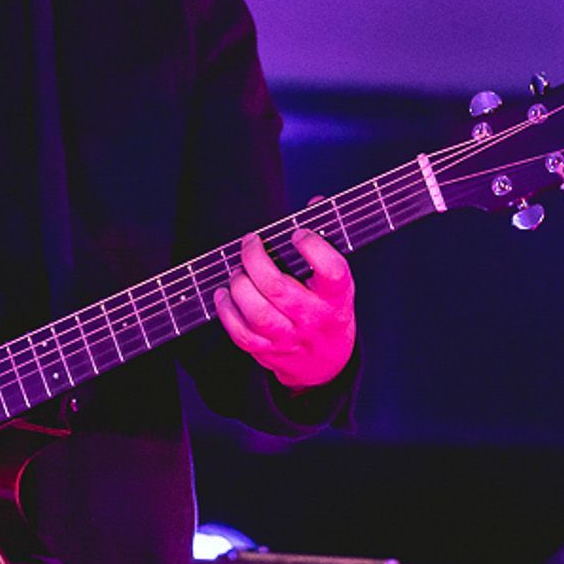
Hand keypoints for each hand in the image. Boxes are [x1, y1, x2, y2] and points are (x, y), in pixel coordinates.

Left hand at [215, 224, 355, 389]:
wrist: (328, 362)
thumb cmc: (327, 305)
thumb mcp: (336, 277)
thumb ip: (325, 239)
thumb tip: (315, 202)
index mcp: (337, 295)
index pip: (331, 270)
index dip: (313, 247)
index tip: (297, 233)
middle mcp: (315, 317)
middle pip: (277, 288)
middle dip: (255, 259)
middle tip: (250, 243)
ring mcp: (291, 337)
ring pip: (257, 313)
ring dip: (239, 285)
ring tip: (238, 271)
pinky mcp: (268, 351)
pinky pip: (241, 334)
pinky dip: (227, 311)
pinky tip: (225, 294)